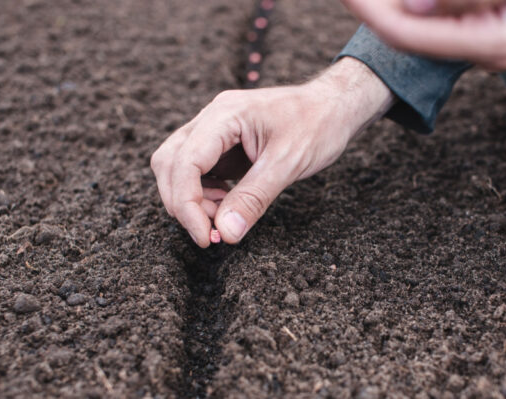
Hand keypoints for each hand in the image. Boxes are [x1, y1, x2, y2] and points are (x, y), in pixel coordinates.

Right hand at [150, 57, 392, 246]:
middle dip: (183, 203)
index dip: (187, 203)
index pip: (185, 161)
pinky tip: (227, 208)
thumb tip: (226, 233)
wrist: (335, 107)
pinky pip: (199, 171)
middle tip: (212, 234)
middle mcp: (212, 118)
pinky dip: (206, 195)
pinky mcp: (223, 145)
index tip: (204, 237)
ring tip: (223, 221)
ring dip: (193, 200)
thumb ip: (254, 197)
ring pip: (179, 168)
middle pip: (170, 163)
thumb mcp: (288, 163)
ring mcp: (215, 130)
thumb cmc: (318, 124)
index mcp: (225, 114)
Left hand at [341, 0, 505, 69]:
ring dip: (394, 7)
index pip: (410, 34)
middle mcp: (490, 52)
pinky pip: (443, 24)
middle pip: (410, 33)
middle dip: (376, 8)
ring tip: (365, 1)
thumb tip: (411, 9)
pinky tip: (401, 3)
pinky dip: (418, 7)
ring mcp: (491, 47)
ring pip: (424, 26)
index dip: (371, 10)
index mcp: (498, 41)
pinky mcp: (490, 35)